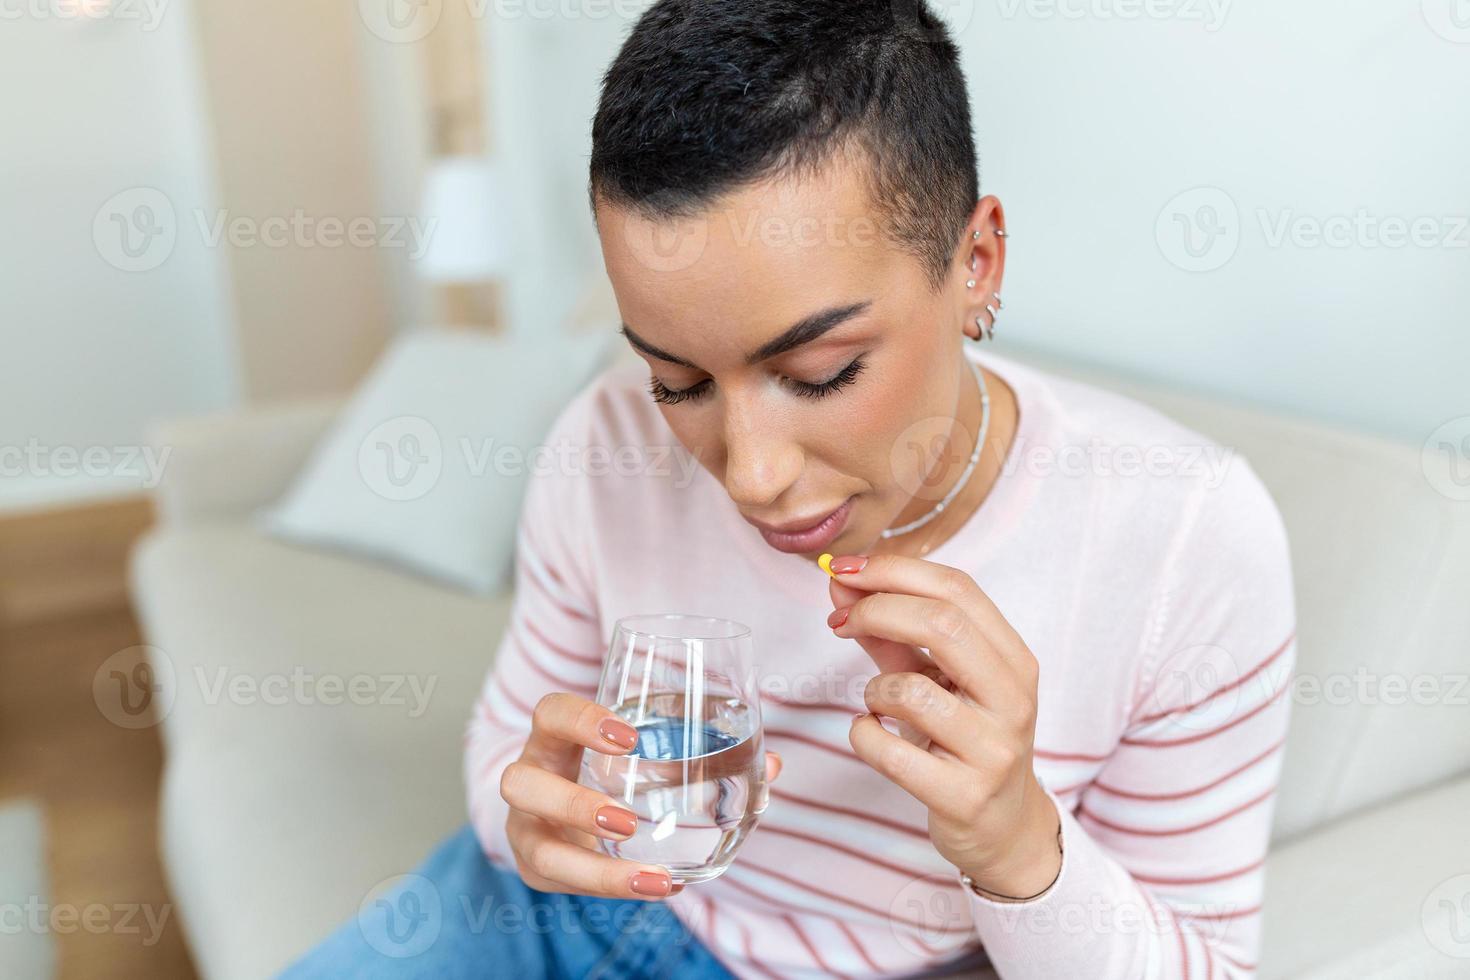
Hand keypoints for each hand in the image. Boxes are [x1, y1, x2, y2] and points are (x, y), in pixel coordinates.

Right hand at [500, 692, 783, 899]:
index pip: (550, 713)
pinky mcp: (538, 871)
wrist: (564, 807)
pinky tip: (658, 888)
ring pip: (536, 851)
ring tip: (652, 878)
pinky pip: (564, 887)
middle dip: (570, 802)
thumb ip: (704, 754)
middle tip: (626, 819)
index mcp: (553, 738)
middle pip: (519, 782)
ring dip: (594, 868)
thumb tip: (772, 766)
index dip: (580, 720)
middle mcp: (529, 780)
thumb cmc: (611, 769)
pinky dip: (613, 888)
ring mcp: (526, 830)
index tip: (629, 737)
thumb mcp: (642, 755)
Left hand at [825, 554, 1060, 897]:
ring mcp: (993, 750)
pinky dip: (864, 735)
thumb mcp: (937, 680)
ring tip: (878, 702)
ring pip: (912, 691)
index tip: (845, 569)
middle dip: (876, 610)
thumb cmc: (964, 739)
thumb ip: (890, 633)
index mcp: (1013, 658)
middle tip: (839, 620)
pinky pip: (890, 751)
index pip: (958, 589)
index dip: (894, 569)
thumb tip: (839, 582)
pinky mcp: (964, 796)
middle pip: (943, 624)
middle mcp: (1012, 699)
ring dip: (874, 689)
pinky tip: (872, 735)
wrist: (1005, 827)